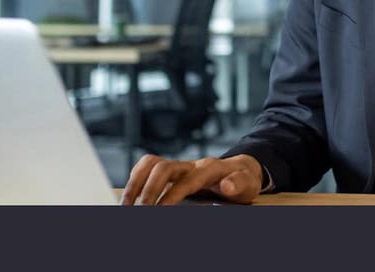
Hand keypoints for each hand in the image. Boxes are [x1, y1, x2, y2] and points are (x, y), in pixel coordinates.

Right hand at [120, 153, 264, 205]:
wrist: (241, 170)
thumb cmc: (243, 180)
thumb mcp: (248, 184)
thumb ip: (239, 183)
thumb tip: (227, 185)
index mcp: (209, 168)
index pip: (186, 180)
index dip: (171, 194)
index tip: (159, 210)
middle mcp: (191, 164)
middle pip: (162, 167)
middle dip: (149, 189)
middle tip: (140, 210)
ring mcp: (180, 165)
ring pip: (151, 163)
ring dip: (136, 182)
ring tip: (127, 204)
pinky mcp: (171, 169)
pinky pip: (148, 166)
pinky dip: (136, 178)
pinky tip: (131, 196)